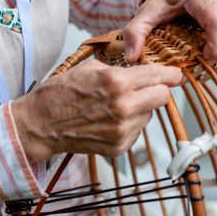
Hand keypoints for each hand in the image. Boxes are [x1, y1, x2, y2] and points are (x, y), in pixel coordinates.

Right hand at [12, 60, 182, 161]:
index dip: (170, 74)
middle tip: (147, 87)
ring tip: (117, 105)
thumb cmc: (60, 94)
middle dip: (158, 90)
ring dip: (141, 108)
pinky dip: (130, 123)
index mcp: (116, 83)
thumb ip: (119, 69)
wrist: (40, 125)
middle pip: (162, 97)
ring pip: (150, 115)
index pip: (158, 77)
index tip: (176, 74)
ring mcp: (122, 130)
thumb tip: (140, 68)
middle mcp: (123, 108)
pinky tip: (110, 119)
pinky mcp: (119, 146)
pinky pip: (137, 130)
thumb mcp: (89, 69)